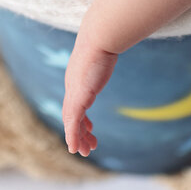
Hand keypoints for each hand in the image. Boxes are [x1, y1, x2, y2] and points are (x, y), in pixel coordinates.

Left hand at [62, 39, 117, 156]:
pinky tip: (75, 148)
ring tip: (84, 152)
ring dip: (77, 138)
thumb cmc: (105, 38)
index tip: (89, 128)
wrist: (99, 37)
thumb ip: (108, 53)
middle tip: (86, 147)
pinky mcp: (78, 98)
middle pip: (71, 115)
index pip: (76, 103)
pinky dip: (73, 136)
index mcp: (77, 77)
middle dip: (79, 132)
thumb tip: (119, 41)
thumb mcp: (106, 49)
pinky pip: (73, 122)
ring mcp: (74, 92)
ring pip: (71, 122)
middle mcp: (72, 86)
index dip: (81, 118)